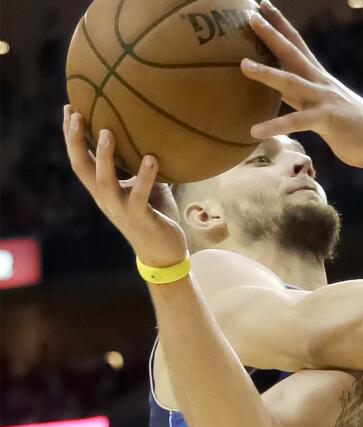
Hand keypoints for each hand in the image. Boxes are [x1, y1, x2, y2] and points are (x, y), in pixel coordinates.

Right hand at [62, 105, 186, 267]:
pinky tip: (152, 158)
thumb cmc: (156, 215)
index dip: (72, 136)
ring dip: (105, 156)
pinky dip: (146, 176)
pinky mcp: (140, 218)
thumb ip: (143, 165)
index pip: (80, 159)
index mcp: (103, 190)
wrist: (164, 253)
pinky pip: (140, 195)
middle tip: (76, 113)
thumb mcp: (147, 186)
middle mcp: (106, 199)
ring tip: (109, 131)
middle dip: (76, 140)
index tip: (70, 108)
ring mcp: (120, 209)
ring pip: (104, 181)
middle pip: (81, 167)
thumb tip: (157, 136)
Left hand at [240, 1, 362, 169]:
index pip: (298, 46)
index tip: (263, 6)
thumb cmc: (356, 130)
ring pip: (292, 82)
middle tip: (251, 15)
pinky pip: (297, 122)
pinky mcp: (328, 120)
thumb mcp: (326, 109)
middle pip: (293, 53)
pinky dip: (275, 126)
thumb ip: (304, 100)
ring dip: (267, 73)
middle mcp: (322, 84)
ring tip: (243, 65)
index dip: (280, 26)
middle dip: (272, 34)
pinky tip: (255, 131)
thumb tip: (282, 94)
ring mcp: (325, 100)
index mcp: (321, 80)